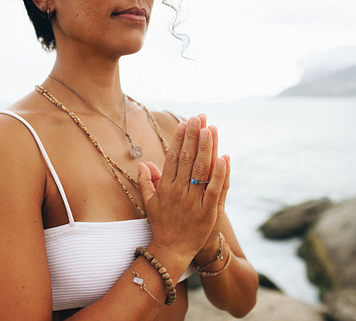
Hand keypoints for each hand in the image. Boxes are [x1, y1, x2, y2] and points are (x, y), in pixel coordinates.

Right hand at [137, 116, 227, 265]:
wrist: (172, 250)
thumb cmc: (161, 224)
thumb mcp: (149, 202)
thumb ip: (146, 181)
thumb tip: (143, 163)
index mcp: (166, 187)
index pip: (174, 157)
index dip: (180, 139)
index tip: (186, 123)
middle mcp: (179, 191)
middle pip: (188, 159)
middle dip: (194, 136)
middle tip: (200, 117)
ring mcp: (194, 201)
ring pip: (202, 170)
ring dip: (207, 148)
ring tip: (211, 128)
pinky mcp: (208, 212)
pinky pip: (215, 189)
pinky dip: (220, 173)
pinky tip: (224, 157)